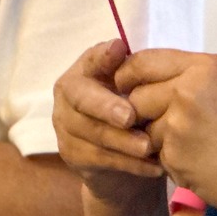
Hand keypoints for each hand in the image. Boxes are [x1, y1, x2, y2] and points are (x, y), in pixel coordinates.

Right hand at [53, 40, 165, 211]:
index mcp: (85, 70)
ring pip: (92, 132)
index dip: (103, 56)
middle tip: (130, 116)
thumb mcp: (139, 92)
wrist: (124, 162)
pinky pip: (99, 158)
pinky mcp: (70, 153)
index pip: (92, 58)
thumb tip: (125, 49)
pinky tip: (152, 166)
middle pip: (82, 97)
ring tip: (149, 146)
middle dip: (106, 106)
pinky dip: (128, 163)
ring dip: (123, 141)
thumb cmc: (135, 114)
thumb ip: (136, 73)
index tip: (120, 50)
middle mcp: (68, 93)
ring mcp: (65, 124)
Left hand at [122, 49, 216, 215]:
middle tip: (163, 124)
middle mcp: (187, 89)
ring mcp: (177, 124)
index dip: (130, 75)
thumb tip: (158, 79)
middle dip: (142, 112)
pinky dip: (170, 161)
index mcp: (206, 67)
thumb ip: (195, 80)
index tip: (128, 87)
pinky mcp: (174, 156)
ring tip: (193, 147)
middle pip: (136, 95)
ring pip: (144, 128)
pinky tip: (199, 164)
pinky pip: (157, 154)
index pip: (145, 61)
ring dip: (157, 139)